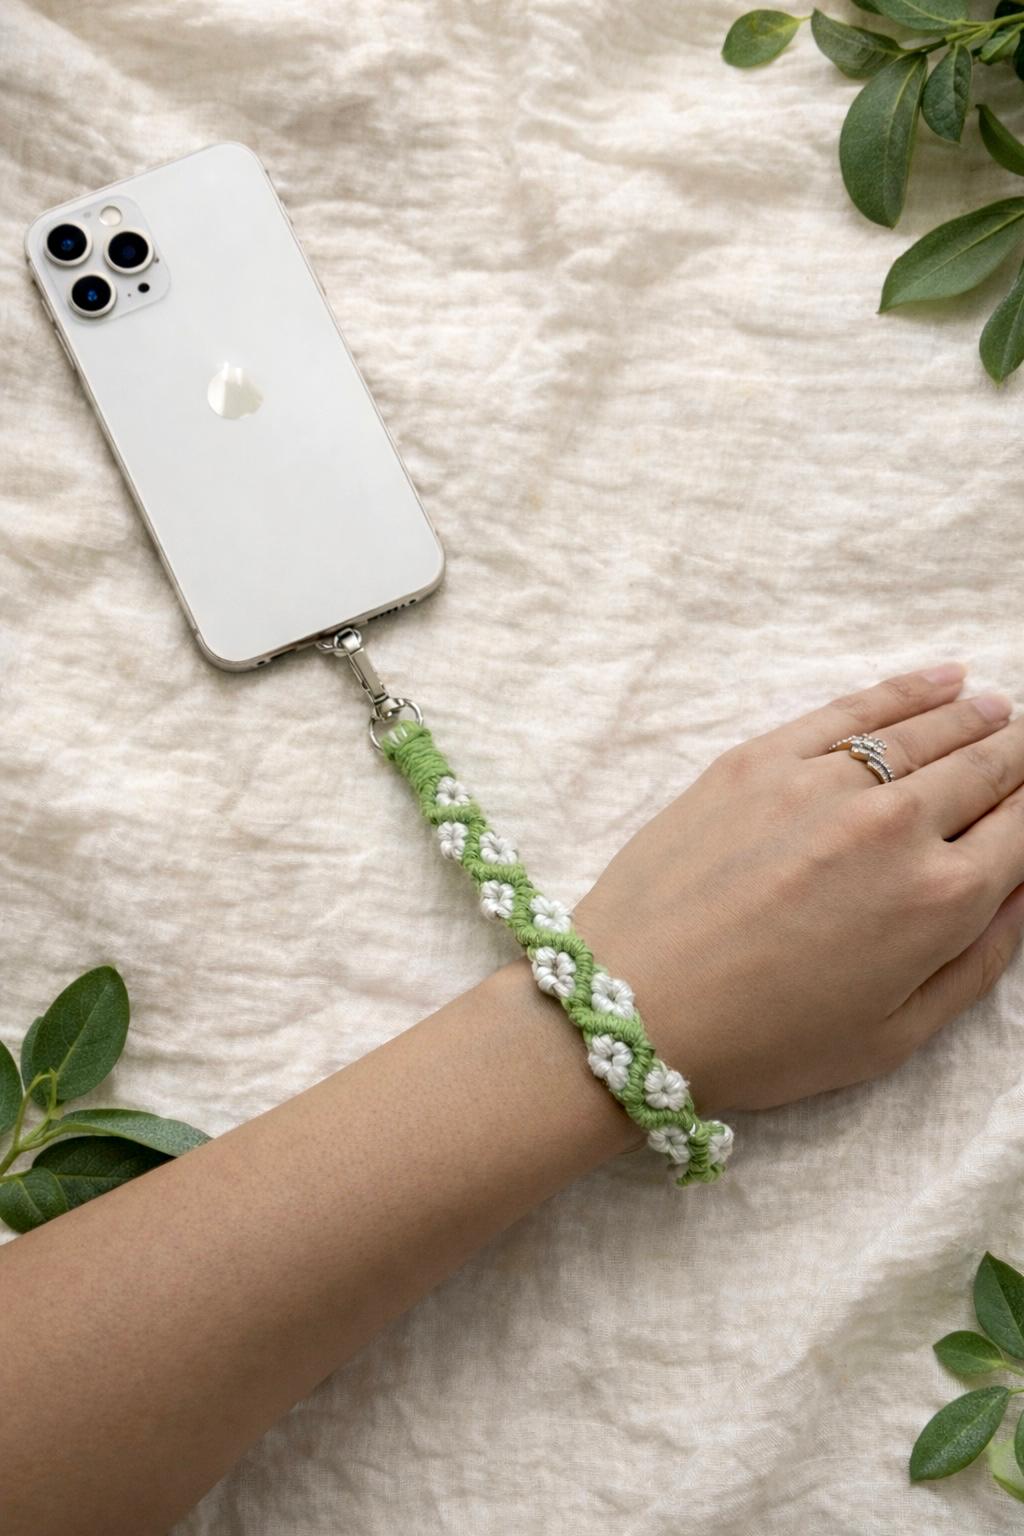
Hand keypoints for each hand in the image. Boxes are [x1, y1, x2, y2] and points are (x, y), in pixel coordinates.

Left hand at [573, 663, 1023, 1117]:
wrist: (633, 1008)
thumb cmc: (764, 1041)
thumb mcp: (895, 1035)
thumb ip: (978, 961)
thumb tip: (1022, 892)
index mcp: (940, 901)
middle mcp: (895, 826)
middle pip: (984, 769)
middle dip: (1018, 756)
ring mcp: (824, 782)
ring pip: (926, 730)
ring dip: (974, 717)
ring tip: (999, 710)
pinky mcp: (761, 759)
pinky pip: (852, 709)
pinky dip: (907, 690)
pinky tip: (942, 680)